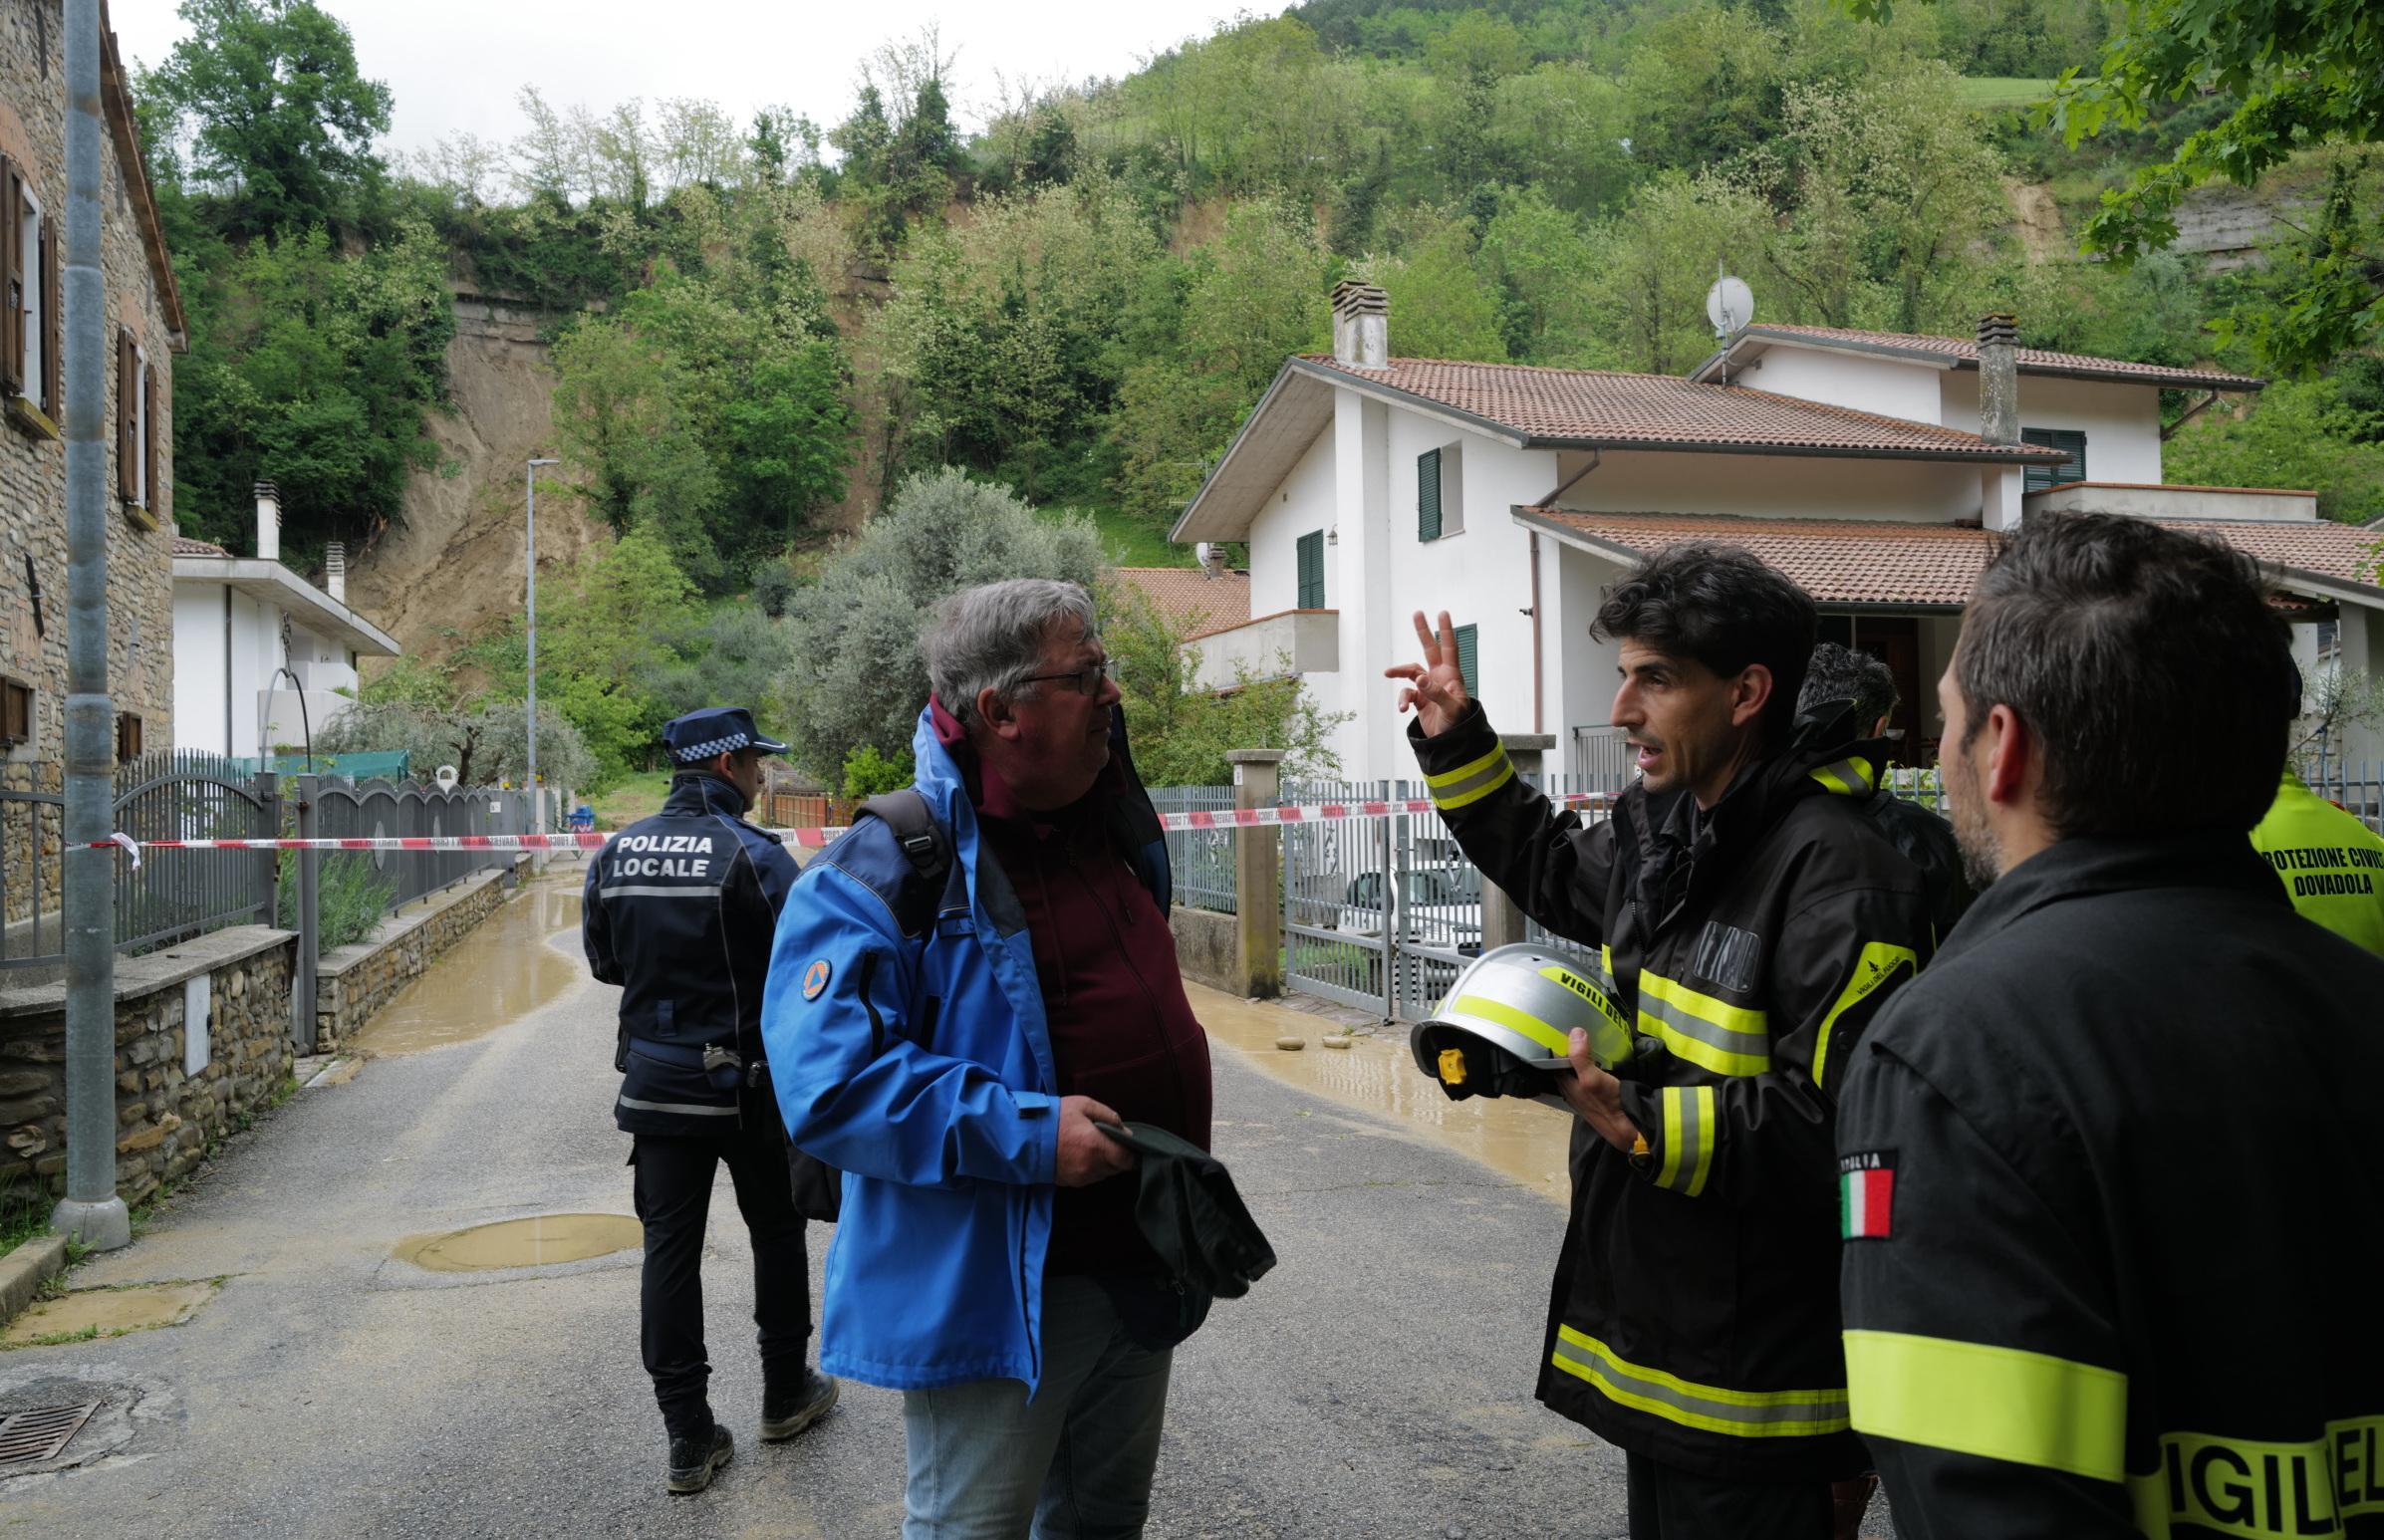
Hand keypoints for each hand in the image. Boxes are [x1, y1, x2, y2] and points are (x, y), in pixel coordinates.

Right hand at [1054, 1095, 1135, 1187]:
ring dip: (1103, 1163)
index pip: (1127, 1160)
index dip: (1131, 1153)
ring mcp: (1080, 1177)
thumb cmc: (1055, 1117)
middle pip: (1117, 1168)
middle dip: (1116, 1156)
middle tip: (1107, 1141)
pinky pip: (1089, 1177)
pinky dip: (1090, 1168)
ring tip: (1091, 1146)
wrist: (1024, 1136)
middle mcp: (1091, 1166)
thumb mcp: (1083, 1105)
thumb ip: (1109, 1116)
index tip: (1128, 1144)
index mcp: (1096, 1146)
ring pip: (1103, 1174)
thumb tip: (1125, 1130)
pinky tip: (1080, 1154)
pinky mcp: (1070, 1182)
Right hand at [1383, 610, 1472, 737]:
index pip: (1449, 649)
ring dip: (1400, 671)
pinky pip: (1406, 694)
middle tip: (1417, 613)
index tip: (1442, 613)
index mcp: (1451, 675)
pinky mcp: (1419, 700)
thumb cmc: (1458, 723)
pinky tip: (1403, 709)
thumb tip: (1420, 678)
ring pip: (1411, 672)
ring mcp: (1428, 688)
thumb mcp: (1450, 708)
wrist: (1450, 743)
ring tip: (1388, 673)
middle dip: (1423, 633)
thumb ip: (1435, 692)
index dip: (1446, 631)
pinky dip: (1402, 700)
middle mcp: (1439, 677)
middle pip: (1430, 650)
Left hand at [1557, 1028, 1642, 1153]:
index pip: (1552, 1062)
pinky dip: (1588, 1066)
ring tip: (1583, 1040)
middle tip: (1572, 1031)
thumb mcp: (1592, 1078)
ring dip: (1577, 1059)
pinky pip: (1587, 1077)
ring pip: (1575, 1072)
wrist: (1628, 1127)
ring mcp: (1583, 1094)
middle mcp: (1571, 1090)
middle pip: (1563, 1067)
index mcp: (1565, 1085)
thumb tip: (1575, 1031)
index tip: (1559, 1029)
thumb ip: (1581, 1058)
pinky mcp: (1596, 1096)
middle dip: (1565, 1051)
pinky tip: (1596, 1059)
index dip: (1554, 1046)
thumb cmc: (1607, 1103)